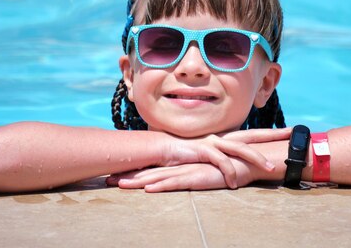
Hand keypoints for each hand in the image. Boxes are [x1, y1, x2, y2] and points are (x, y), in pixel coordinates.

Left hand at [106, 162, 251, 191]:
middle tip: (107, 179)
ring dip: (139, 181)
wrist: (243, 161)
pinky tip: (149, 188)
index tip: (115, 175)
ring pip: (158, 177)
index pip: (152, 169)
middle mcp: (179, 167)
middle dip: (128, 176)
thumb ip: (187, 172)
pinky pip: (177, 183)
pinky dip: (162, 185)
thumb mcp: (200, 170)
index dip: (133, 172)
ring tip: (121, 185)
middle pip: (149, 172)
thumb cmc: (222, 167)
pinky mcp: (197, 178)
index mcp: (179, 165)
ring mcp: (187, 171)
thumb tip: (173, 176)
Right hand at [160, 128, 290, 188]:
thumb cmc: (189, 153)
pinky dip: (229, 173)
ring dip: (257, 158)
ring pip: (241, 148)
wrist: (165, 149)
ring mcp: (214, 142)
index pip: (255, 133)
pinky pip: (221, 162)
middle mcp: (224, 137)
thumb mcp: (211, 155)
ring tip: (270, 169)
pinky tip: (234, 184)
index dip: (272, 133)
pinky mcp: (204, 150)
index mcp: (228, 137)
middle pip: (254, 135)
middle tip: (291, 135)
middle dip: (273, 135)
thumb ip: (226, 156)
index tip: (291, 132)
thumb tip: (240, 164)